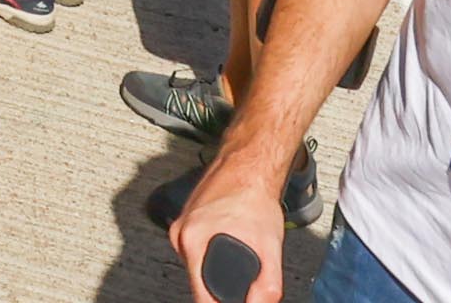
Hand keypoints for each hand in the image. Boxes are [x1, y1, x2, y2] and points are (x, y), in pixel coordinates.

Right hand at [170, 168, 283, 300]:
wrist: (248, 162)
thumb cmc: (255, 194)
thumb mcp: (270, 246)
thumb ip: (268, 284)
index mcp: (192, 240)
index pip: (201, 296)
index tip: (234, 301)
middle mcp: (180, 233)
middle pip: (199, 281)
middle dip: (221, 284)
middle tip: (244, 267)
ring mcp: (181, 224)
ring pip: (198, 264)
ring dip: (216, 265)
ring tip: (237, 247)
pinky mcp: (186, 219)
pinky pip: (198, 247)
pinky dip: (213, 249)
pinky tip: (230, 236)